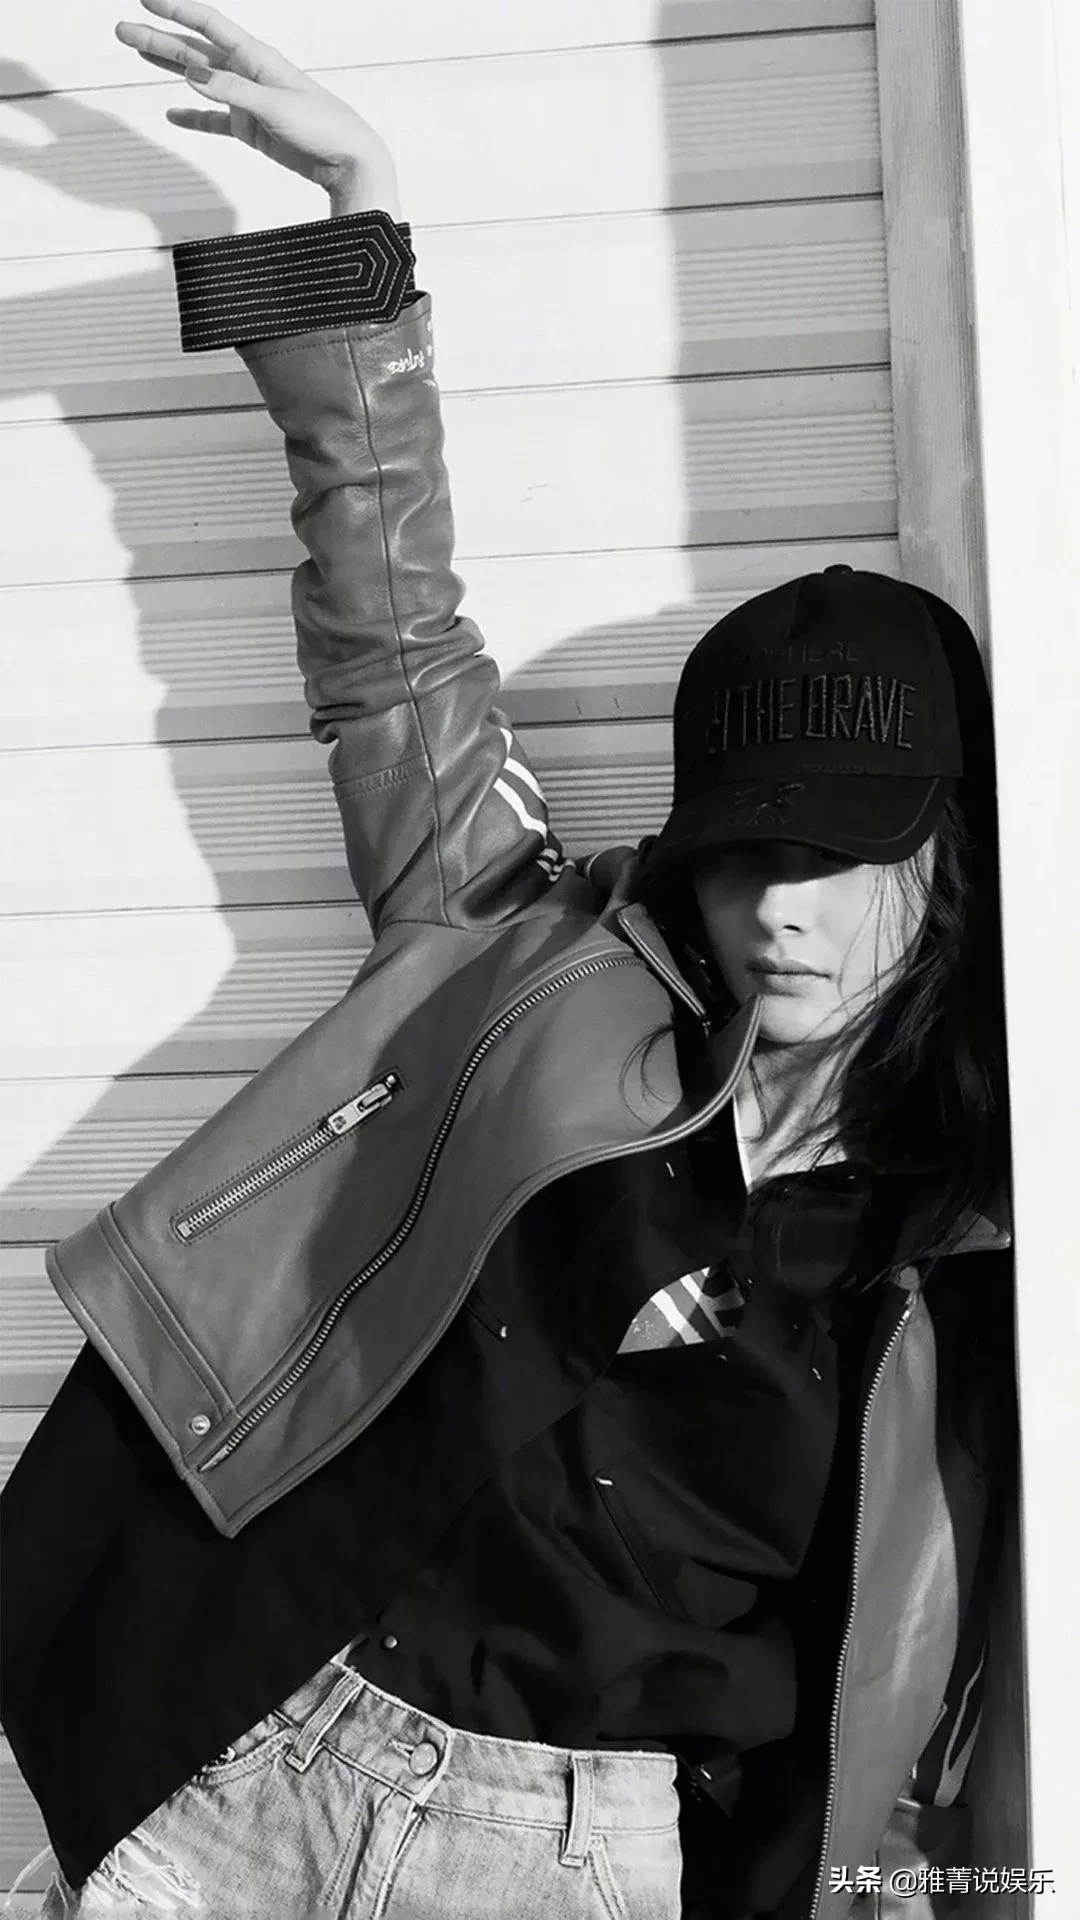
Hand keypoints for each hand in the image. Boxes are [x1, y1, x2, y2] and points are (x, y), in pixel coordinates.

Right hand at [114, 0, 400, 217]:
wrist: (349, 161)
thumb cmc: (322, 127)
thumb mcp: (276, 108)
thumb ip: (234, 91)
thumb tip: (192, 75)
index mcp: (256, 59)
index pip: (209, 26)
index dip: (177, 10)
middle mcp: (248, 74)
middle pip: (195, 50)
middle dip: (159, 39)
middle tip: (122, 30)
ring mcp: (247, 101)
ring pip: (199, 79)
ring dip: (169, 66)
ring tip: (138, 51)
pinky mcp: (252, 128)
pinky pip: (215, 120)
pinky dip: (193, 117)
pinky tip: (172, 113)